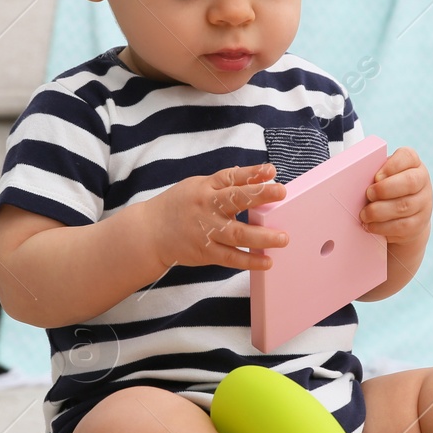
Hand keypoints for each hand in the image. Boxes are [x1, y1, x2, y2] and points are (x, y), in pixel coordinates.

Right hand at [145, 162, 289, 271]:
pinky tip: (267, 261)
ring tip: (283, 238)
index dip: (252, 173)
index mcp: (205, 187)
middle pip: (236, 200)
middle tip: (282, 193)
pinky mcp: (205, 252)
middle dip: (260, 195)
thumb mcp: (196, 186)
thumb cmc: (178, 206)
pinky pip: (230, 258)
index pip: (231, 177)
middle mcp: (206, 207)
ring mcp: (205, 230)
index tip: (272, 171)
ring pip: (237, 233)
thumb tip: (254, 175)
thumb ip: (223, 183)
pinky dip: (249, 261)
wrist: (148, 233)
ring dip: (262, 236)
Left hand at [359, 146, 431, 246]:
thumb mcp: (384, 178)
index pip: (408, 156)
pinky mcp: (419, 224)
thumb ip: (376, 174)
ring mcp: (424, 203)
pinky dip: (382, 226)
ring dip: (379, 211)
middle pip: (409, 182)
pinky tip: (370, 225)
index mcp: (413, 164)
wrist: (405, 217)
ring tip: (364, 214)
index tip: (376, 176)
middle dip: (384, 189)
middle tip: (368, 194)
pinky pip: (402, 226)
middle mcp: (422, 181)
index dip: (392, 166)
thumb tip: (355, 178)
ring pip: (404, 206)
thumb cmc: (387, 191)